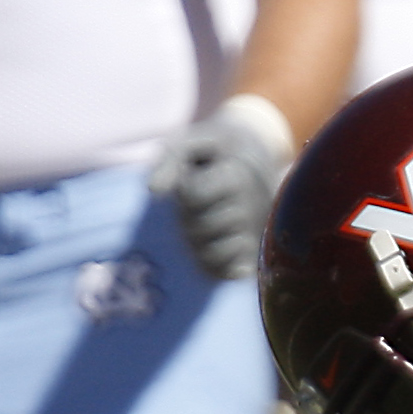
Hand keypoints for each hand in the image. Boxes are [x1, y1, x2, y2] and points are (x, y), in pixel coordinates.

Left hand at [149, 95, 292, 281]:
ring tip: (201, 227)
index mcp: (237, 175)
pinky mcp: (259, 253)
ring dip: (198, 244)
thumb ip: (170, 159)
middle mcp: (252, 207)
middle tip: (194, 207)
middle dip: (187, 219)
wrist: (257, 155)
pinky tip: (212, 248)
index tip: (192, 181)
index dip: (183, 192)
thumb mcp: (191, 140)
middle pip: (201, 227)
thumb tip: (154, 191)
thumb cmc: (215, 150)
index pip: (194, 196)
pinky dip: (217, 266)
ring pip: (214, 254)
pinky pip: (232, 272)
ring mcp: (257, 234)